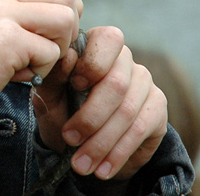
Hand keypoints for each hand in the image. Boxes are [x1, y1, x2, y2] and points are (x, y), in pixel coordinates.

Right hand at [0, 0, 81, 118]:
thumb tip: (63, 16)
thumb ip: (14, 11)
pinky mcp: (8, 38)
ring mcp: (1, 11)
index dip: (62, 7)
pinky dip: (41, 70)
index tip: (51, 34)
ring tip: (32, 64)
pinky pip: (51, 52)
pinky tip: (17, 76)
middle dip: (67, 27)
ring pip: (65, 19)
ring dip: (57, 48)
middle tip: (49, 52)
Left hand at [33, 26, 167, 180]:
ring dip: (101, 143)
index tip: (73, 86)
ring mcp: (144, 82)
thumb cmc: (62, 107)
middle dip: (90, 118)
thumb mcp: (50, 92)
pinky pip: (140, 130)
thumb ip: (55, 74)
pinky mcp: (157, 107)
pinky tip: (102, 168)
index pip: (108, 39)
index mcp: (98, 44)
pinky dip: (118, 153)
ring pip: (127, 112)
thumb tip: (69, 56)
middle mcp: (125, 59)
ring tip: (81, 164)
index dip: (92, 64)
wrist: (81, 141)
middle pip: (116, 83)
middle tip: (69, 139)